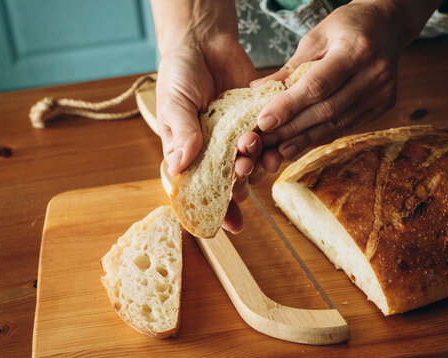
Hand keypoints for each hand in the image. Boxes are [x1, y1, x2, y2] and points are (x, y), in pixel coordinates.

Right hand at [155, 36, 257, 232]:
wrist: (204, 42)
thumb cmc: (179, 74)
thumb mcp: (173, 102)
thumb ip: (180, 132)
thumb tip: (181, 165)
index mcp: (191, 154)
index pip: (203, 189)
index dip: (216, 209)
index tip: (229, 226)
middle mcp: (216, 152)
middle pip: (232, 181)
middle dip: (239, 181)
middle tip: (241, 167)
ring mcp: (238, 138)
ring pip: (254, 164)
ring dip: (257, 163)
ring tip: (254, 147)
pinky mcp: (258, 121)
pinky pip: (269, 140)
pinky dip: (273, 144)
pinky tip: (274, 141)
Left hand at [244, 0, 438, 171]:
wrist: (386, 25)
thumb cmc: (346, 27)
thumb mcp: (316, 38)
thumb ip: (290, 68)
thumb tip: (257, 90)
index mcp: (356, 50)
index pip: (317, 85)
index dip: (289, 106)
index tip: (264, 121)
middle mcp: (374, 74)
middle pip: (327, 110)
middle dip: (292, 128)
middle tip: (266, 140)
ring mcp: (382, 92)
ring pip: (338, 124)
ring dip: (306, 139)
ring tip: (280, 150)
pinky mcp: (384, 105)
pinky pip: (348, 126)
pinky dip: (323, 136)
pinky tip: (303, 144)